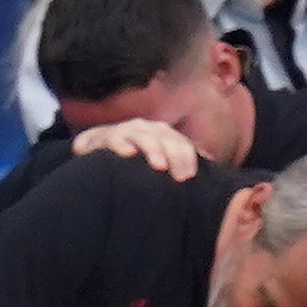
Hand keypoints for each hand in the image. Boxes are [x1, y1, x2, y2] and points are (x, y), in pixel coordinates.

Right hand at [68, 114, 209, 179]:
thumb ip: (179, 158)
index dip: (189, 158)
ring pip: (144, 137)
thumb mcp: (158, 156)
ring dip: (153, 150)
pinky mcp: (105, 137)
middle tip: (181, 178)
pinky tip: (128, 154)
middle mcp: (147, 128)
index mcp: (163, 133)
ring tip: (160, 167)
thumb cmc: (133, 156)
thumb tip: (210, 160)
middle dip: (176, 157)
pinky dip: (121, 145)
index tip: (191, 177)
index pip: (181, 143)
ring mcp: (127, 130)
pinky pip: (114, 139)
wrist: (96, 144)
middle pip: (166, 139)